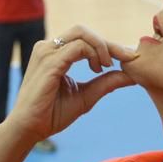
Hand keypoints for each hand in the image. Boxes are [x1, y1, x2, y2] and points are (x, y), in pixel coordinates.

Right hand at [4, 25, 136, 143]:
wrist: (30, 129)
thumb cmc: (53, 114)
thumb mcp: (87, 95)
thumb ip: (106, 82)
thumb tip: (132, 74)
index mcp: (55, 53)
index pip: (85, 39)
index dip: (109, 46)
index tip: (129, 57)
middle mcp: (49, 48)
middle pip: (84, 31)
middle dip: (109, 43)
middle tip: (127, 58)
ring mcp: (47, 52)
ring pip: (82, 34)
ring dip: (102, 48)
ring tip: (107, 67)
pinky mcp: (49, 62)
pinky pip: (78, 47)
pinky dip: (94, 54)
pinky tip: (98, 69)